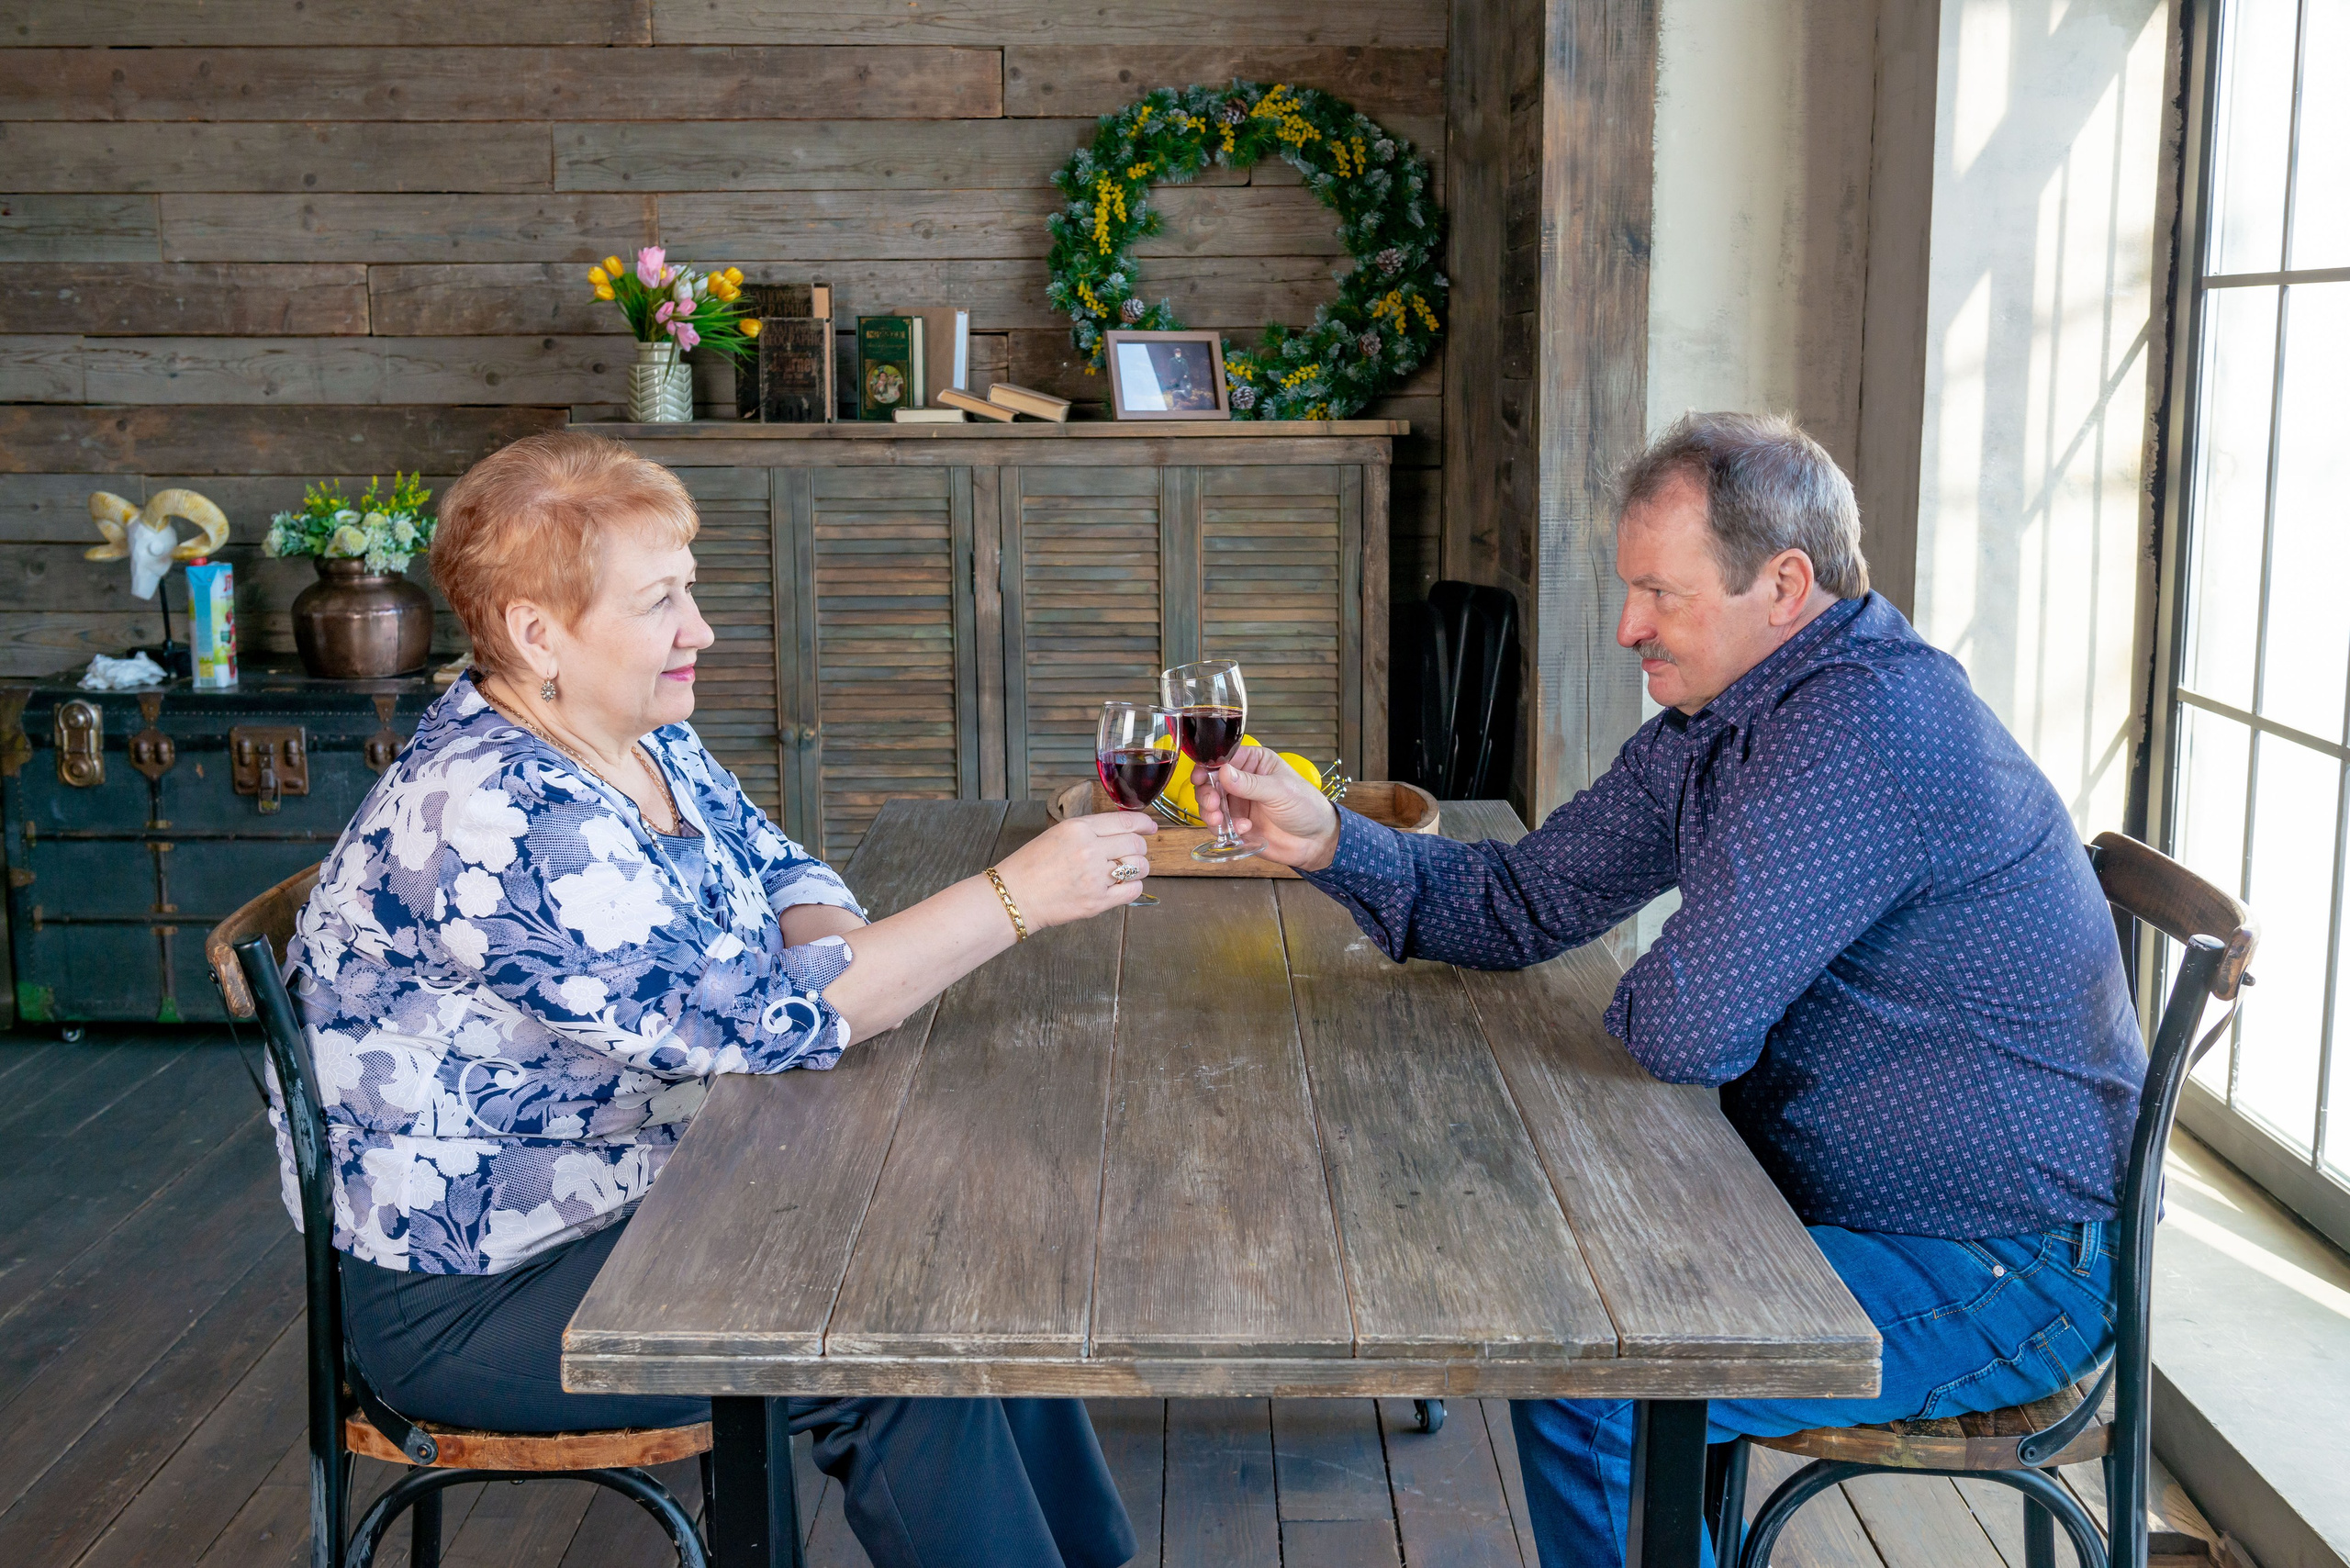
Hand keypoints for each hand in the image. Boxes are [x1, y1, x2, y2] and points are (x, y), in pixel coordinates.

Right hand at [993, 812, 1157, 927]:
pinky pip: (1133, 890)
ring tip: (1127, 870)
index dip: (1143, 824)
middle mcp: (1089, 850)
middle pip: (1136, 843)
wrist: (1014, 895)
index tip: (1150, 827)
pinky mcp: (1097, 902)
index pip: (1124, 821)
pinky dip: (1133, 887)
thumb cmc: (1031, 866)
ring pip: (1139, 867)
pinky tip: (1122, 885)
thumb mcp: (1058, 833)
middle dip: (1140, 847)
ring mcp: (1095, 877)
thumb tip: (1121, 830)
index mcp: (1078, 828)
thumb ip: (1089, 830)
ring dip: (1139, 867)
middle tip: (1134, 852)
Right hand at [1196, 745, 1340, 869]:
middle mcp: (1243, 781)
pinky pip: (1218, 825)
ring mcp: (1238, 803)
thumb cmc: (1306, 807)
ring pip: (1210, 804)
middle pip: (1210, 782)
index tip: (1201, 778)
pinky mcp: (1236, 824)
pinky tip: (1243, 829)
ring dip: (1211, 812)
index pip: (1224, 758)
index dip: (1209, 766)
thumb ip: (1250, 783)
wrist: (1316, 841)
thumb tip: (1223, 772)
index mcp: (1255, 763)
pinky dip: (1223, 828)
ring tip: (1220, 820)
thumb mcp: (1280, 791)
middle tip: (1213, 803)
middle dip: (1207, 793)